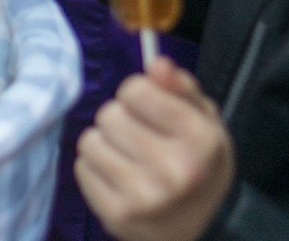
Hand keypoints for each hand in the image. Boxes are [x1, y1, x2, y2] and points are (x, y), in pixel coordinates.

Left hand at [75, 56, 235, 240]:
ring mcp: (143, 196)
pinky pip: (82, 167)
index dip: (138, 93)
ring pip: (91, 140)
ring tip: (129, 157)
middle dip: (121, 119)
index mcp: (200, 140)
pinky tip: (119, 177)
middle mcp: (174, 170)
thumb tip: (156, 63)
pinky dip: (96, 167)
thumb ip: (181, 87)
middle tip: (140, 137)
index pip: (136, 90)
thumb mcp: (205, 122)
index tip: (149, 107)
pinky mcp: (116, 214)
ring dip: (106, 143)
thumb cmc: (200, 165)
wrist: (201, 229)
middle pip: (110, 114)